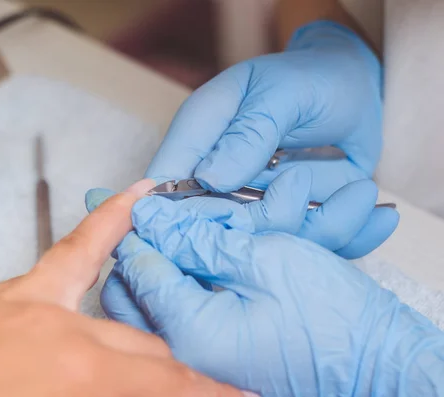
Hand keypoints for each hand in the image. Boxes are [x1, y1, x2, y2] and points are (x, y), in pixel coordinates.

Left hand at [0, 180, 240, 396]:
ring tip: (199, 317)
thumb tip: (138, 383)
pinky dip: (109, 226)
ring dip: (160, 326)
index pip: (167, 380)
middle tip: (212, 378)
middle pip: (150, 352)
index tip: (240, 390)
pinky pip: (75, 250)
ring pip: (122, 310)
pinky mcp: (13, 294)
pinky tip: (136, 196)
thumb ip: (104, 391)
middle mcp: (64, 328)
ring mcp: (36, 302)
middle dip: (184, 371)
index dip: (214, 388)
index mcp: (74, 373)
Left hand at [89, 173, 443, 395]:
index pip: (139, 268)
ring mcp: (192, 358)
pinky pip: (166, 320)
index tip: (142, 200)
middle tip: (151, 219)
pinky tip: (185, 269)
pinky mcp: (205, 357)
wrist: (372, 360)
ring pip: (140, 309)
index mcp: (191, 328)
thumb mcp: (265, 260)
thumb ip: (199, 240)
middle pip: (126, 293)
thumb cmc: (332, 317)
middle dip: (134, 249)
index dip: (137, 226)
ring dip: (148, 270)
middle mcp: (182, 351)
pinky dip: (167, 290)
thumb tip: (156, 218)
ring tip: (167, 240)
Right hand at [147, 21, 396, 257]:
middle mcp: (221, 179)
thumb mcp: (281, 92)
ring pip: (272, 245)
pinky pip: (314, 246)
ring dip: (325, 225)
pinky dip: (351, 236)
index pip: (166, 185)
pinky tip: (378, 217)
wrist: (351, 86)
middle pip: (220, 229)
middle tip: (308, 185)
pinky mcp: (296, 221)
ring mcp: (258, 204)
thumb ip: (248, 132)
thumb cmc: (310, 77)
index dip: (179, 215)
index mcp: (200, 137)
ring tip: (360, 190)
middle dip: (272, 221)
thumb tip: (210, 180)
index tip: (228, 219)